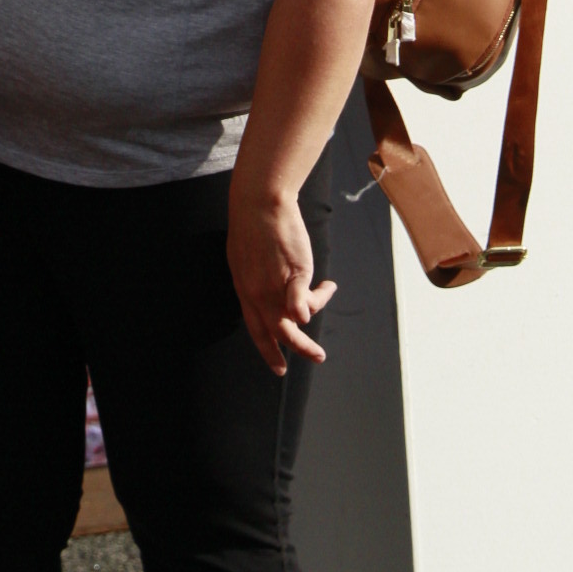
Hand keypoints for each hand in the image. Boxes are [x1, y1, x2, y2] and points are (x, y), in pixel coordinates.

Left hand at [226, 185, 336, 376]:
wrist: (259, 202)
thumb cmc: (252, 224)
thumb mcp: (245, 258)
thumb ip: (255, 281)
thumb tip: (267, 293)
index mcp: (244, 290)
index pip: (256, 329)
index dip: (267, 350)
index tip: (278, 369)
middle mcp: (258, 296)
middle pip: (278, 334)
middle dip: (299, 349)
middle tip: (318, 356)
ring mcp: (276, 289)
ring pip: (297, 324)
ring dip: (312, 338)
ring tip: (327, 326)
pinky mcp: (295, 279)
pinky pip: (309, 302)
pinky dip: (319, 298)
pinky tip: (328, 287)